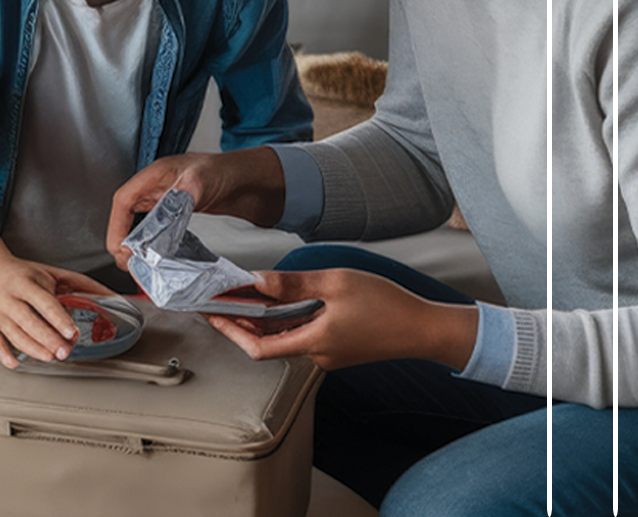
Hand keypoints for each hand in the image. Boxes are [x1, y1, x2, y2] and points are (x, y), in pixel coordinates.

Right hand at [0, 253, 112, 366]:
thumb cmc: (22, 274)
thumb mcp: (50, 273)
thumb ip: (80, 284)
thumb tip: (111, 296)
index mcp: (25, 282)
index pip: (44, 303)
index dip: (58, 319)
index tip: (71, 333)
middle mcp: (8, 297)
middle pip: (29, 321)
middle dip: (48, 339)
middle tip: (64, 352)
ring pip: (14, 334)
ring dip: (32, 349)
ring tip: (49, 357)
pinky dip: (4, 354)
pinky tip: (16, 362)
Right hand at [105, 148, 287, 267]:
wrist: (248, 180)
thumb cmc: (225, 170)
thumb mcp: (203, 178)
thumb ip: (186, 192)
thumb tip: (170, 210)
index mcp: (154, 176)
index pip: (123, 200)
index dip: (116, 226)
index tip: (120, 247)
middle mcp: (153, 190)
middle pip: (123, 217)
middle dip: (122, 241)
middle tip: (131, 263)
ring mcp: (161, 203)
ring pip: (135, 226)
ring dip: (134, 247)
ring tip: (140, 265)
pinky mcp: (171, 216)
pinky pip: (152, 233)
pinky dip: (150, 247)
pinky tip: (156, 258)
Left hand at [201, 269, 476, 370]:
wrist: (425, 328)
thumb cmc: (387, 305)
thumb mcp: (336, 283)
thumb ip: (294, 284)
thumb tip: (257, 281)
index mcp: (313, 343)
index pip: (257, 348)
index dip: (231, 331)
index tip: (212, 313)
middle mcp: (317, 355)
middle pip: (268, 342)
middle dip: (243, 321)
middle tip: (222, 298)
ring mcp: (328, 354)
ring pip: (286, 337)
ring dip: (265, 319)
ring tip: (246, 294)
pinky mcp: (339, 348)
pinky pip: (304, 335)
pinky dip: (288, 320)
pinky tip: (284, 300)